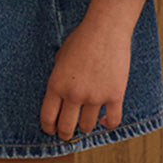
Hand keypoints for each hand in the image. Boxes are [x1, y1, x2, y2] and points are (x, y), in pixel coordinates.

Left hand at [39, 0, 146, 140]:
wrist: (105, 28)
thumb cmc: (82, 38)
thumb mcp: (60, 56)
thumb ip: (59, 79)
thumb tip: (60, 98)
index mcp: (56, 84)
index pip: (48, 118)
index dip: (48, 128)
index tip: (51, 130)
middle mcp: (74, 94)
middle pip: (66, 128)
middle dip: (64, 134)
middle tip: (66, 134)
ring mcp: (95, 97)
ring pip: (87, 127)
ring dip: (85, 127)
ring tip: (85, 122)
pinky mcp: (115, 95)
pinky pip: (112, 121)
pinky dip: (108, 124)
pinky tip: (105, 120)